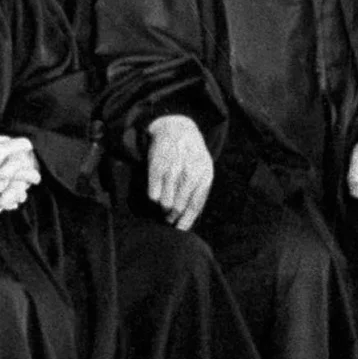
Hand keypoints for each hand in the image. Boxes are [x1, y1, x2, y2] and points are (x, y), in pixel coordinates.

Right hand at [145, 114, 214, 230]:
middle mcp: (189, 173)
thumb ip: (199, 190)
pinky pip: (153, 193)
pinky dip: (154, 199)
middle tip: (168, 220)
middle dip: (173, 217)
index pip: (195, 205)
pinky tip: (155, 197)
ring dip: (163, 210)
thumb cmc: (192, 155)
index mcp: (204, 175)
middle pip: (179, 206)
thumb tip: (189, 217)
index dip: (186, 221)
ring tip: (162, 210)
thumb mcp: (203, 169)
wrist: (178, 128)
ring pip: (165, 202)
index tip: (179, 230)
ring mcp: (172, 169)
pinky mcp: (157, 166)